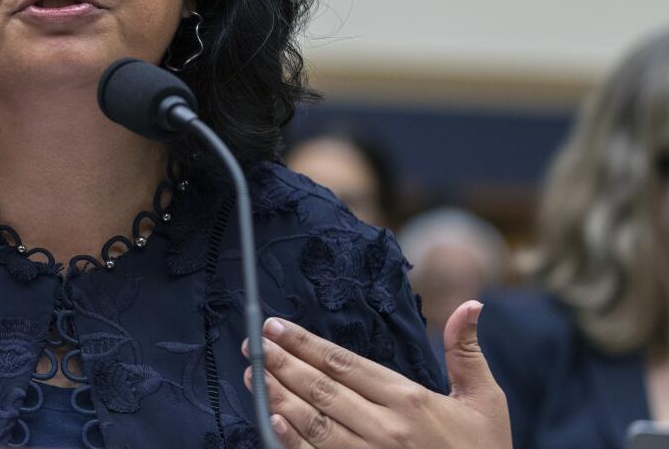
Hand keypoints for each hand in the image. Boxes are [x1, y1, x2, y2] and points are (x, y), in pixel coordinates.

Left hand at [242, 301, 510, 448]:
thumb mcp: (485, 401)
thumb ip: (466, 352)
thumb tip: (471, 303)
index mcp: (410, 400)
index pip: (345, 364)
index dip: (306, 344)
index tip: (276, 326)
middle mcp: (386, 428)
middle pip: (322, 388)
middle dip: (282, 363)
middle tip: (252, 344)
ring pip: (314, 422)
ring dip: (278, 396)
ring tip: (253, 375)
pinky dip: (291, 440)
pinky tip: (270, 421)